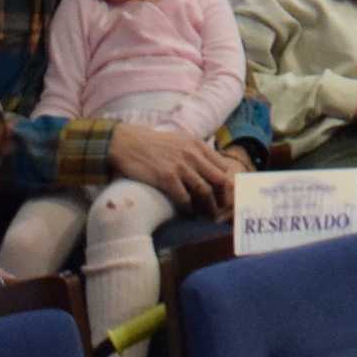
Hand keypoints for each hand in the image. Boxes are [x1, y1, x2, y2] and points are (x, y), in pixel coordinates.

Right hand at [108, 123, 235, 210]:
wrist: (127, 143)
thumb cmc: (153, 144)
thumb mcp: (180, 141)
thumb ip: (196, 152)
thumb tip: (211, 168)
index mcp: (198, 146)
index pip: (224, 168)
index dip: (229, 185)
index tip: (227, 197)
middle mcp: (193, 155)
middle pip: (220, 181)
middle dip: (223, 198)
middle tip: (221, 210)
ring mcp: (180, 166)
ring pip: (205, 192)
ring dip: (208, 207)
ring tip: (208, 216)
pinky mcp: (166, 177)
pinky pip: (184, 198)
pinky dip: (188, 208)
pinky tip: (188, 212)